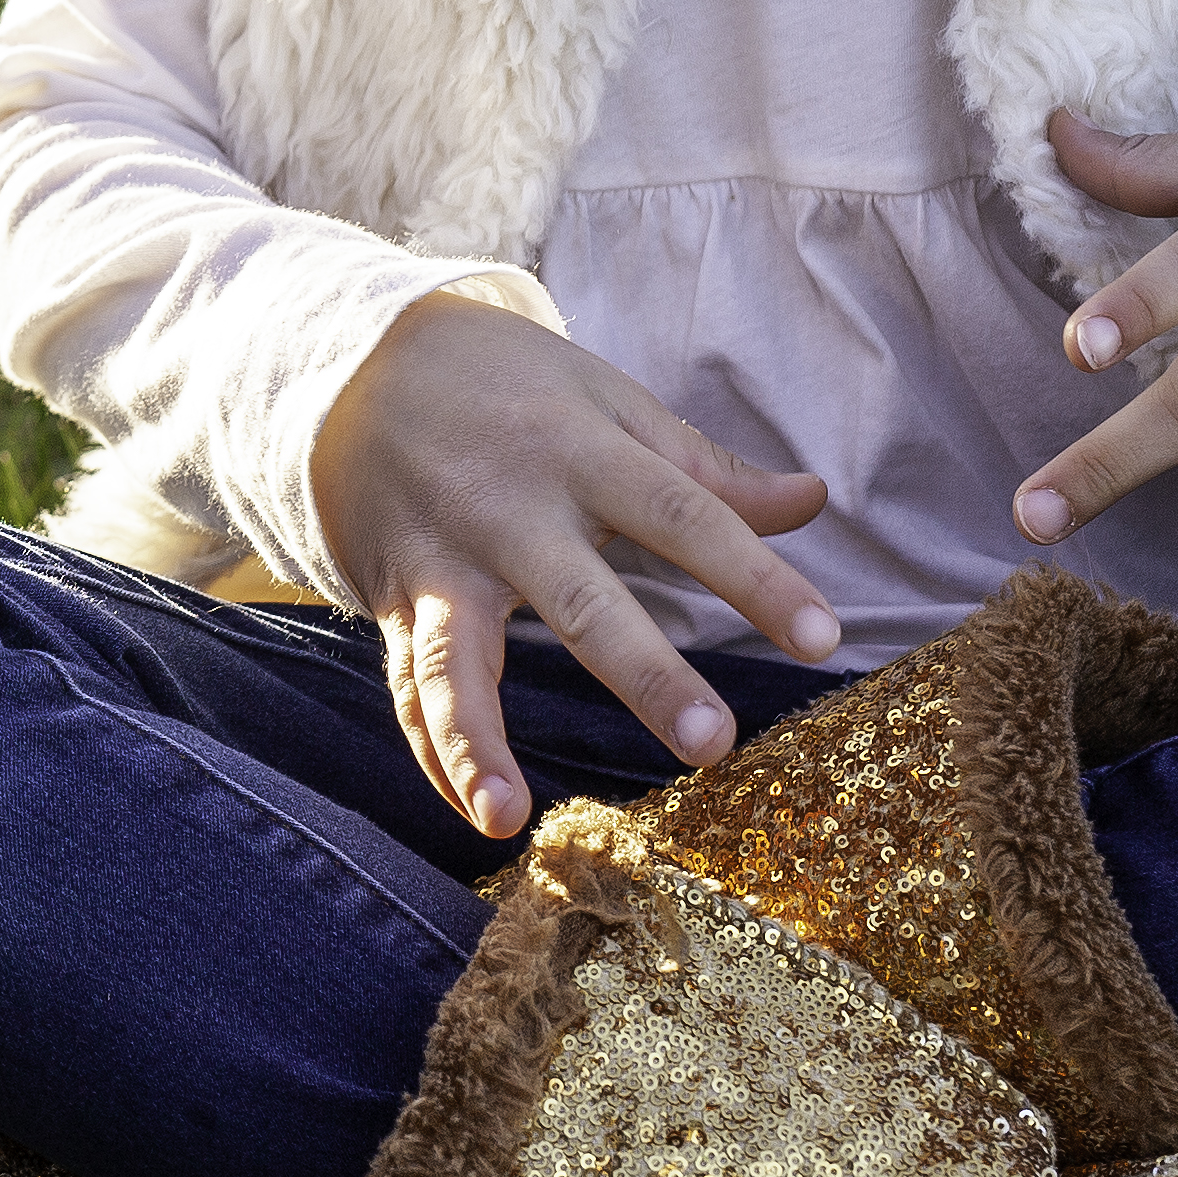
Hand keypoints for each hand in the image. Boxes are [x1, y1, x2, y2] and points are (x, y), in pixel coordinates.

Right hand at [305, 288, 837, 842]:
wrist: (354, 360)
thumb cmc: (508, 386)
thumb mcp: (606, 400)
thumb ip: (705, 467)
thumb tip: (816, 500)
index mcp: (579, 450)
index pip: (682, 514)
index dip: (754, 576)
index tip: (824, 637)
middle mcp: (508, 510)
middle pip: (583, 601)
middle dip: (646, 674)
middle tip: (714, 744)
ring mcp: (442, 560)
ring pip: (458, 659)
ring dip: (477, 741)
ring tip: (507, 816)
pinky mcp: (394, 596)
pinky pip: (409, 685)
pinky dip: (437, 752)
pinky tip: (477, 814)